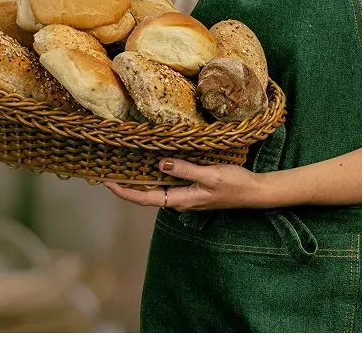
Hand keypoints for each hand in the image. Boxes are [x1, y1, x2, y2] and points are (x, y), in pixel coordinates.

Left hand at [104, 158, 263, 210]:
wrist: (254, 191)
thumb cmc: (234, 184)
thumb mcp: (210, 175)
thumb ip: (185, 170)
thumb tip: (160, 163)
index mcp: (182, 200)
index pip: (146, 199)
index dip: (126, 192)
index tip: (107, 183)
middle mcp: (181, 199)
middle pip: (148, 194)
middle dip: (128, 185)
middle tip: (109, 170)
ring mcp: (186, 193)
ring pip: (158, 187)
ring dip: (141, 178)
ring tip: (124, 164)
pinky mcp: (193, 186)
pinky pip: (169, 181)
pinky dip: (157, 172)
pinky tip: (152, 161)